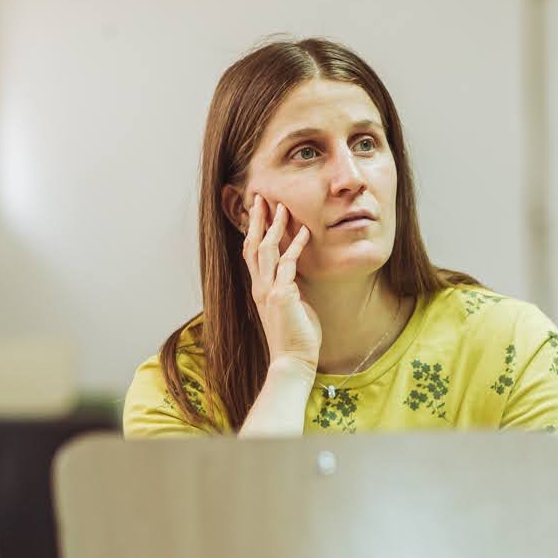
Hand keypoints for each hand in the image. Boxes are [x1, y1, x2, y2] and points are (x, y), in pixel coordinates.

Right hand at [241, 194, 318, 370]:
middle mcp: (260, 287)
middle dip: (257, 220)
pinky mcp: (282, 296)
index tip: (258, 212)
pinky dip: (296, 246)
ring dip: (275, 226)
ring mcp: (269, 291)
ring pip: (267, 250)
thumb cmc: (295, 337)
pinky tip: (306, 232)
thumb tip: (296, 276)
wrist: (292, 360)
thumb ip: (289, 288)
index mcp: (260, 289)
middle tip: (261, 197)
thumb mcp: (290, 306)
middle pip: (254, 245)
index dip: (254, 230)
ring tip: (282, 206)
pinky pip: (288, 264)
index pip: (252, 253)